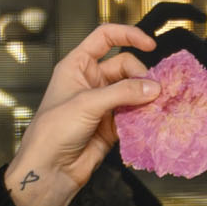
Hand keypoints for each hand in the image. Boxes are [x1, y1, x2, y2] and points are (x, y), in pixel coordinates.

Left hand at [4, 23, 158, 205]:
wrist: (50, 170)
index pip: (105, 37)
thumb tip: (153, 87)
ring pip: (133, 91)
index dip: (128, 35)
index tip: (150, 44)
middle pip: (126, 66)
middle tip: (152, 91)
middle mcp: (91, 81)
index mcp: (77, 65)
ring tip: (157, 105)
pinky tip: (152, 119)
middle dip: (141, 76)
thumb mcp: (87, 103)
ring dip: (146, 97)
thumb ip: (122, 92)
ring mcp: (103, 103)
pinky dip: (145, 116)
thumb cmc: (53, 131)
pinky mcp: (113, 125)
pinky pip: (135, 114)